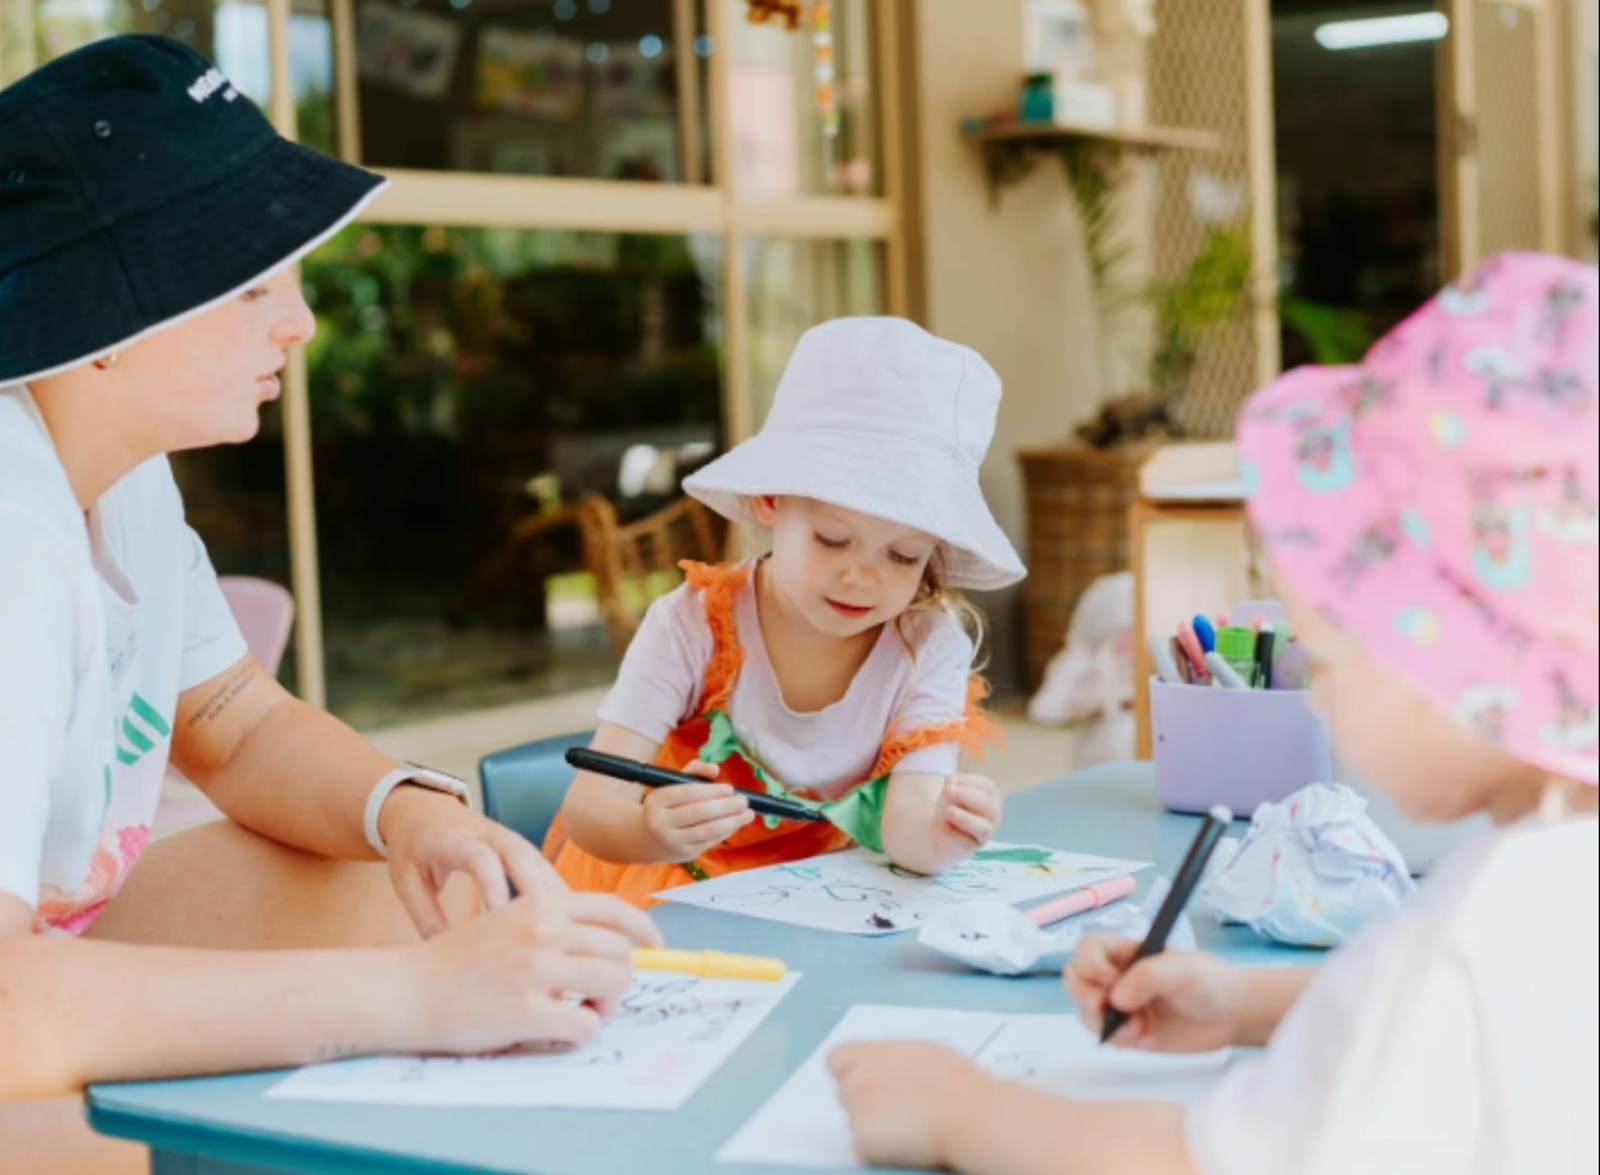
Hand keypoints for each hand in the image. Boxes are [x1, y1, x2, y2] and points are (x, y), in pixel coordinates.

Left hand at [382, 787, 566, 938]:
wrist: (421, 810)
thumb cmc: (412, 849)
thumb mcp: (405, 880)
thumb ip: (424, 915)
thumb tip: (445, 955)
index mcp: (449, 839)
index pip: (479, 858)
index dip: (493, 886)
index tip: (501, 919)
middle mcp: (484, 832)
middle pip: (519, 855)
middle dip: (535, 889)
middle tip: (546, 926)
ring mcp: (505, 836)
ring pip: (536, 859)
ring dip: (553, 890)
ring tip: (568, 926)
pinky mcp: (518, 845)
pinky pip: (542, 865)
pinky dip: (556, 888)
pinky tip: (569, 915)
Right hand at [413, 892, 661, 1056]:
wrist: (409, 989)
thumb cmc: (460, 960)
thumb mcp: (509, 920)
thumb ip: (555, 926)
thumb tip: (613, 944)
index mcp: (540, 905)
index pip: (612, 909)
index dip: (642, 928)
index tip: (655, 945)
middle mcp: (543, 931)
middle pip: (620, 952)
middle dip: (619, 978)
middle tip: (596, 997)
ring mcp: (536, 971)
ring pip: (613, 984)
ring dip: (605, 1005)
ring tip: (580, 1012)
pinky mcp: (526, 1011)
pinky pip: (585, 1026)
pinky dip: (580, 1033)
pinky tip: (555, 1031)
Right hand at [641, 761, 755, 862]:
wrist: (651, 838)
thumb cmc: (669, 805)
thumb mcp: (675, 784)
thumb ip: (695, 771)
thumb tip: (715, 769)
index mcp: (656, 801)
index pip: (687, 793)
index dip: (711, 791)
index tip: (730, 788)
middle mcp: (660, 823)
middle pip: (698, 813)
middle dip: (725, 806)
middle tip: (744, 800)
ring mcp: (672, 841)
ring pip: (707, 830)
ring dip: (732, 821)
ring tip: (748, 813)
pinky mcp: (685, 854)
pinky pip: (710, 841)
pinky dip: (727, 831)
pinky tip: (737, 823)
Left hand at [828, 1041, 985, 1170]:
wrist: (969, 1113)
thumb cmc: (957, 1083)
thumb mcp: (922, 1052)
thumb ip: (893, 1058)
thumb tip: (890, 1066)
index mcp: (869, 1052)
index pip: (835, 1060)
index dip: (848, 1073)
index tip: (863, 1083)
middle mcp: (856, 1079)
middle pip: (844, 1094)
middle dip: (864, 1102)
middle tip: (896, 1110)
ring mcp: (857, 1111)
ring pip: (856, 1123)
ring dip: (874, 1126)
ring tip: (910, 1126)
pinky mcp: (863, 1141)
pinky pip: (864, 1150)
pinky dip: (880, 1151)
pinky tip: (907, 1143)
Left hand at [934, 774, 1001, 851]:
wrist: (939, 833)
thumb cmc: (950, 808)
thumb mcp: (950, 794)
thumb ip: (952, 789)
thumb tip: (950, 785)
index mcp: (991, 797)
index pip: (986, 786)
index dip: (968, 781)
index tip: (948, 779)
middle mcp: (993, 816)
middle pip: (989, 806)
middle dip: (968, 796)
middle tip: (948, 790)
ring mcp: (984, 834)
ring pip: (984, 828)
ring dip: (966, 818)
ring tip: (949, 811)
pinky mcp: (970, 848)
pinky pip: (965, 842)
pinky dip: (953, 833)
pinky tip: (943, 825)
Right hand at [1066, 935, 1247, 1053]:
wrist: (1229, 1015)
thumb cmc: (1208, 981)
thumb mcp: (1182, 971)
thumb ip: (1148, 976)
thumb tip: (1116, 998)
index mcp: (1125, 951)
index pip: (1089, 948)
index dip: (1090, 962)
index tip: (1109, 979)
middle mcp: (1116, 976)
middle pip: (1076, 977)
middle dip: (1082, 993)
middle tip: (1101, 1005)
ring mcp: (1120, 1005)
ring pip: (1086, 1011)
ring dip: (1103, 1021)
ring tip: (1137, 1028)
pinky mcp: (1127, 1031)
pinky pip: (1105, 1036)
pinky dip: (1118, 1039)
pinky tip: (1144, 1037)